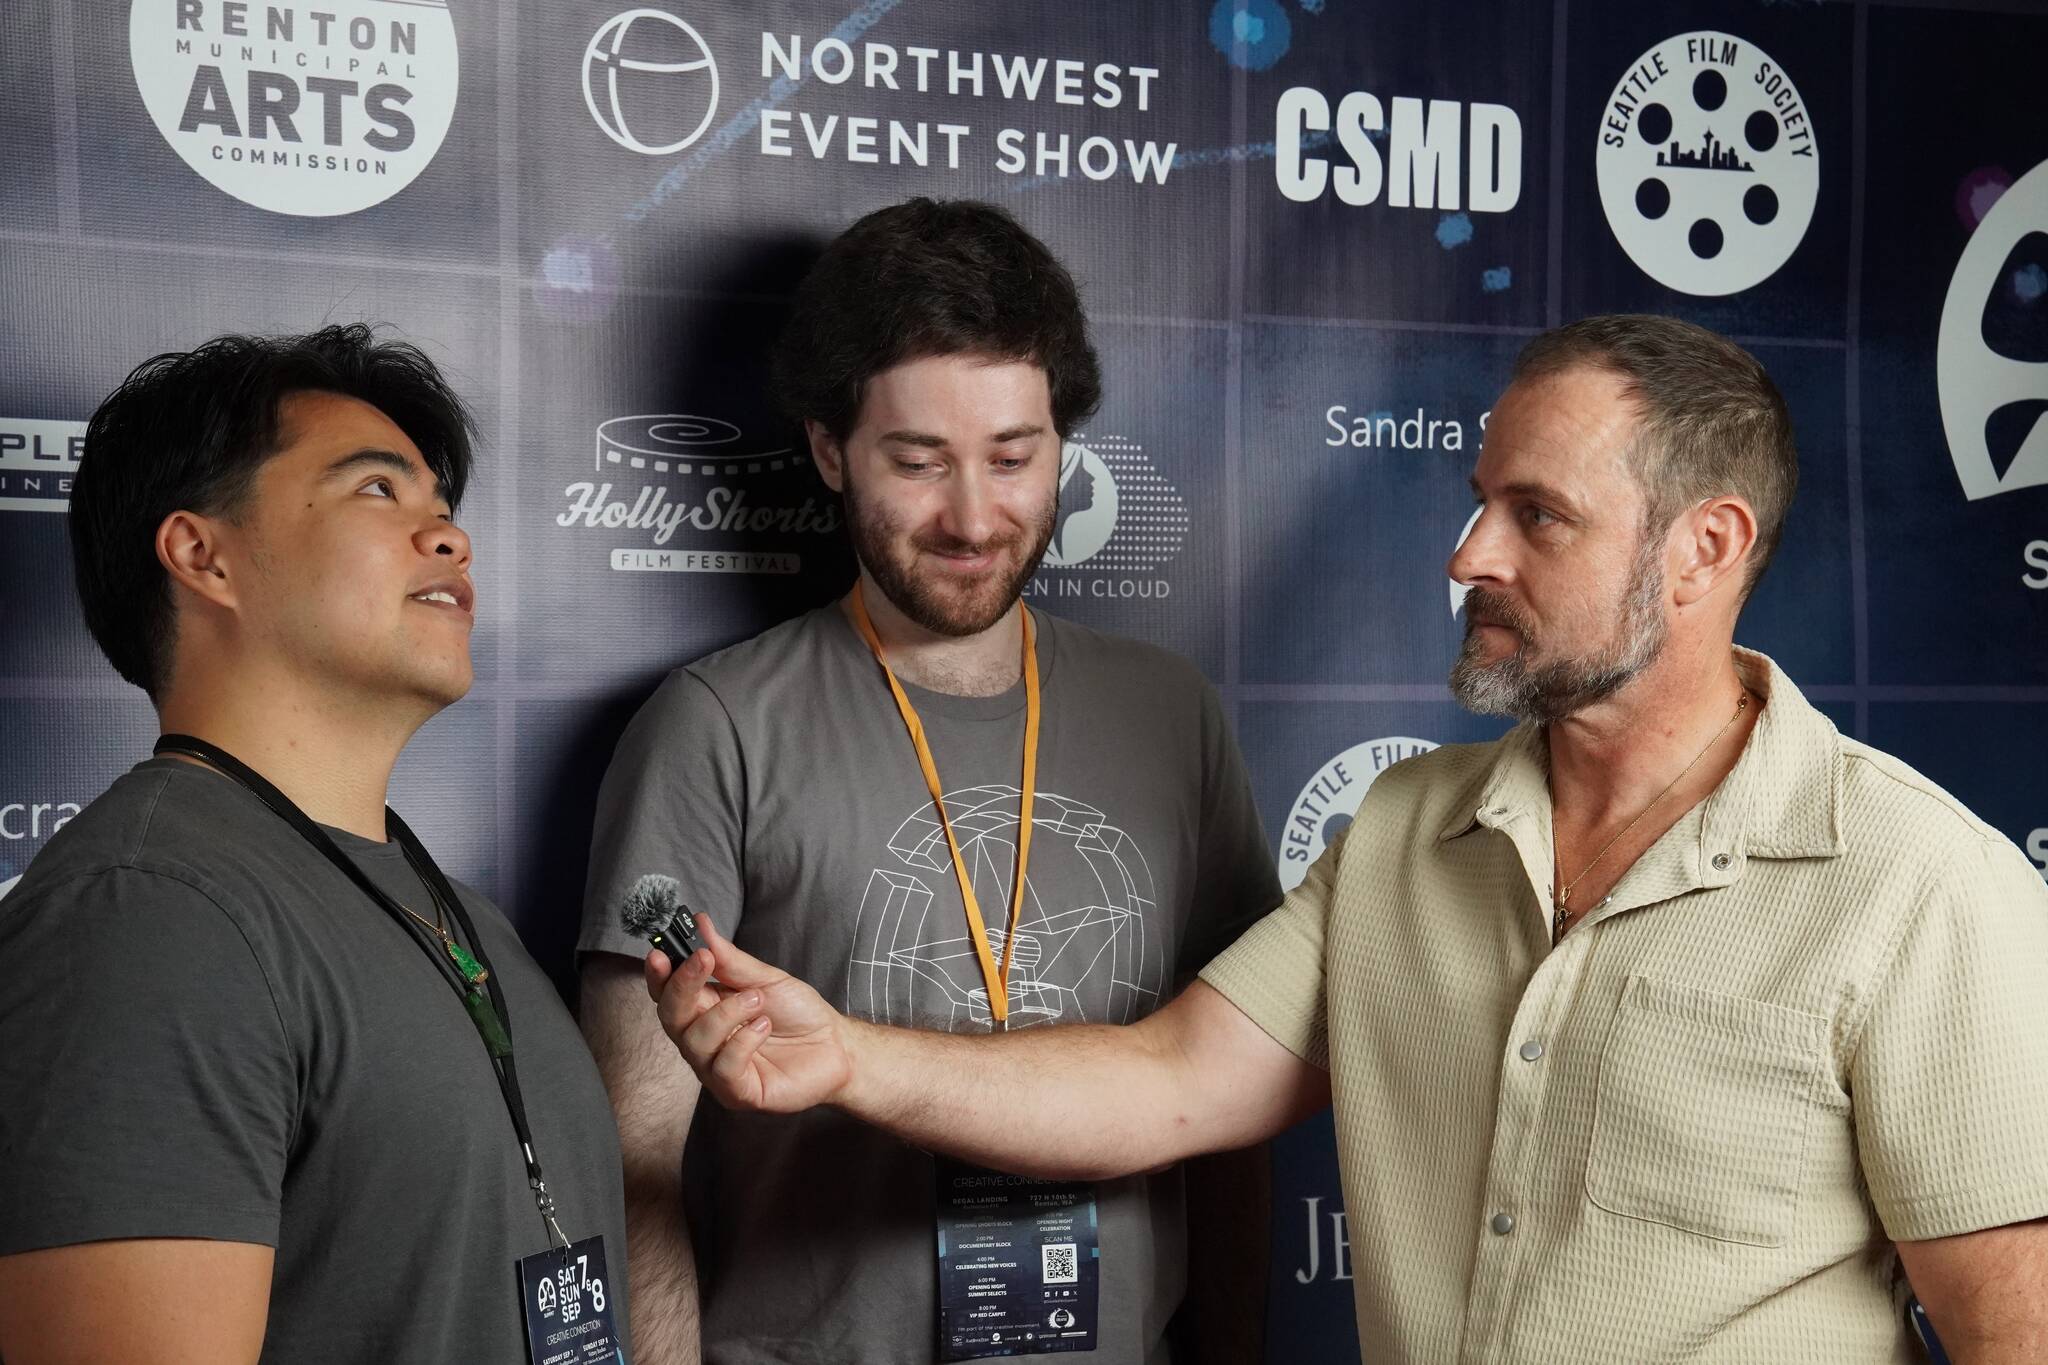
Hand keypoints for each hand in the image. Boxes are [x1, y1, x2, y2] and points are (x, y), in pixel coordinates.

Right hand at [645, 915, 853, 1112]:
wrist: (836, 1045)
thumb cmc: (798, 1014)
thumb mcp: (764, 979)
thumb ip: (729, 958)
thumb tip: (701, 923)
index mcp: (706, 1010)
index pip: (668, 994)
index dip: (659, 975)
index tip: (660, 952)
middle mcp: (704, 1041)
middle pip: (670, 1017)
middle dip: (682, 985)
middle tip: (703, 959)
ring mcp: (717, 1069)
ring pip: (694, 1041)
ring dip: (726, 1012)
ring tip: (757, 998)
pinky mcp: (737, 1092)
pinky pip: (723, 1068)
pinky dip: (743, 1041)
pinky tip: (764, 1026)